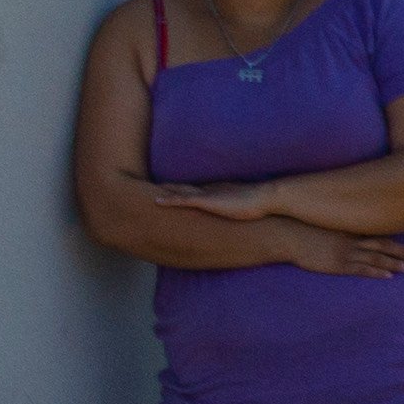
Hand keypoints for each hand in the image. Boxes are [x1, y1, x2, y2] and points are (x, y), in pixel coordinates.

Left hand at [144, 176, 277, 221]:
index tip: (155, 192)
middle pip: (177, 188)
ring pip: (176, 193)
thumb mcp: (238, 208)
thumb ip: (230, 209)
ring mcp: (205, 195)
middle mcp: (205, 191)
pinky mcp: (208, 201)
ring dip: (160, 194)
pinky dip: (170, 200)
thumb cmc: (256, 205)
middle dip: (160, 190)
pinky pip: (184, 201)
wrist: (265, 198)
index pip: (186, 190)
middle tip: (137, 191)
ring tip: (138, 195)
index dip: (171, 191)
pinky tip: (156, 201)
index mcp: (211, 192)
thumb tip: (229, 214)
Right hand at [276, 224, 403, 278]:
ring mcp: (345, 252)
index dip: (391, 241)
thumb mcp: (320, 225)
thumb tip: (339, 233)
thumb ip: (333, 229)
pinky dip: (377, 271)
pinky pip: (362, 269)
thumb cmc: (300, 229)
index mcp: (347, 230)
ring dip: (393, 263)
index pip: (375, 235)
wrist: (287, 235)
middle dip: (399, 252)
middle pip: (381, 246)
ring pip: (376, 258)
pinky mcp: (337, 264)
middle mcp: (350, 240)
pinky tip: (389, 276)